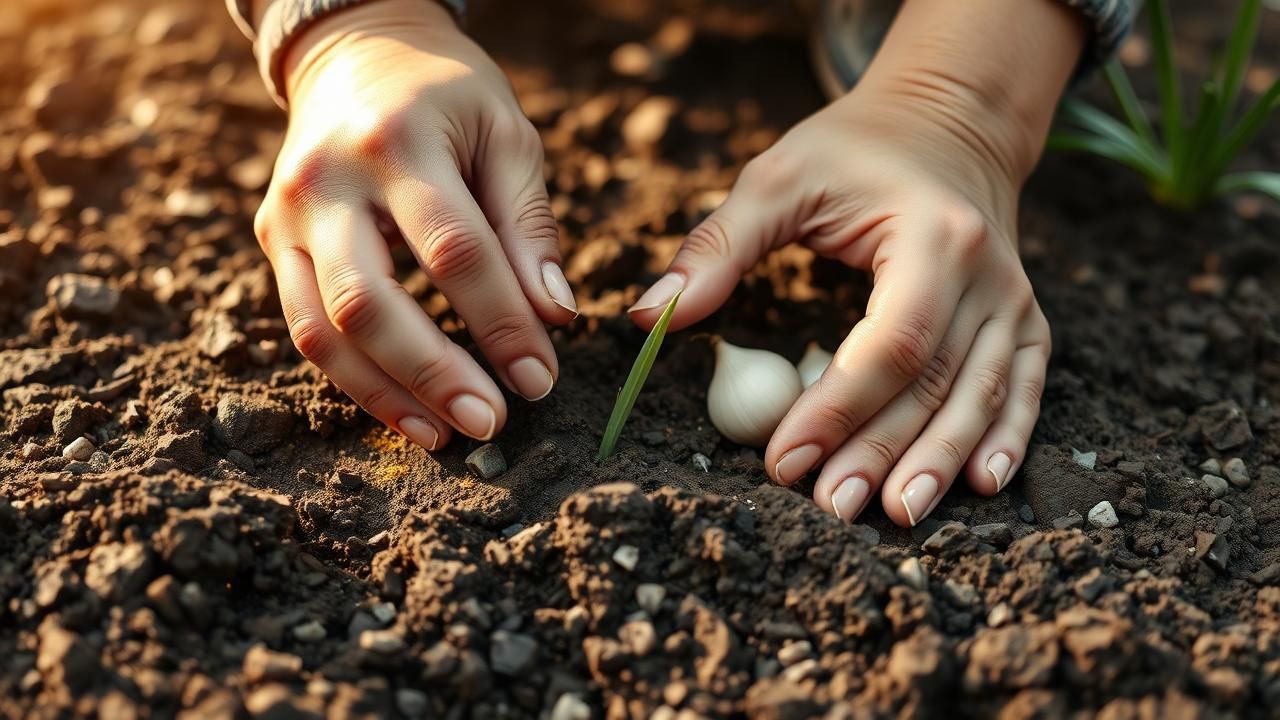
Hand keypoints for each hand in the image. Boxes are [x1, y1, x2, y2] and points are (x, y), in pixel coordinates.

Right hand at [255, 0, 575, 449]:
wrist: (356, 53)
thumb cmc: (447, 97)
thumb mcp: (507, 135)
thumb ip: (529, 226)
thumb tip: (555, 319)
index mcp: (397, 141)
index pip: (454, 250)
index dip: (501, 321)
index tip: (542, 376)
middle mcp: (327, 180)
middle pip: (368, 301)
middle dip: (434, 373)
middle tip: (492, 423)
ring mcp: (288, 214)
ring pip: (321, 330)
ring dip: (387, 395)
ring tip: (449, 437)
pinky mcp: (274, 241)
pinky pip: (304, 328)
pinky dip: (357, 381)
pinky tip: (409, 412)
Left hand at [630, 83, 1051, 526]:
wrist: (947, 123)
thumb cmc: (852, 150)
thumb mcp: (778, 178)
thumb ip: (717, 246)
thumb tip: (648, 314)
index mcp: (932, 237)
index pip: (891, 342)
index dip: (838, 408)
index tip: (784, 459)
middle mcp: (988, 273)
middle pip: (936, 382)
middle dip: (881, 451)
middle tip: (831, 507)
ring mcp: (1014, 298)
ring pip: (981, 396)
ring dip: (938, 461)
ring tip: (895, 514)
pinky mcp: (1024, 318)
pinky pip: (1024, 387)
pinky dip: (1008, 436)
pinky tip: (981, 483)